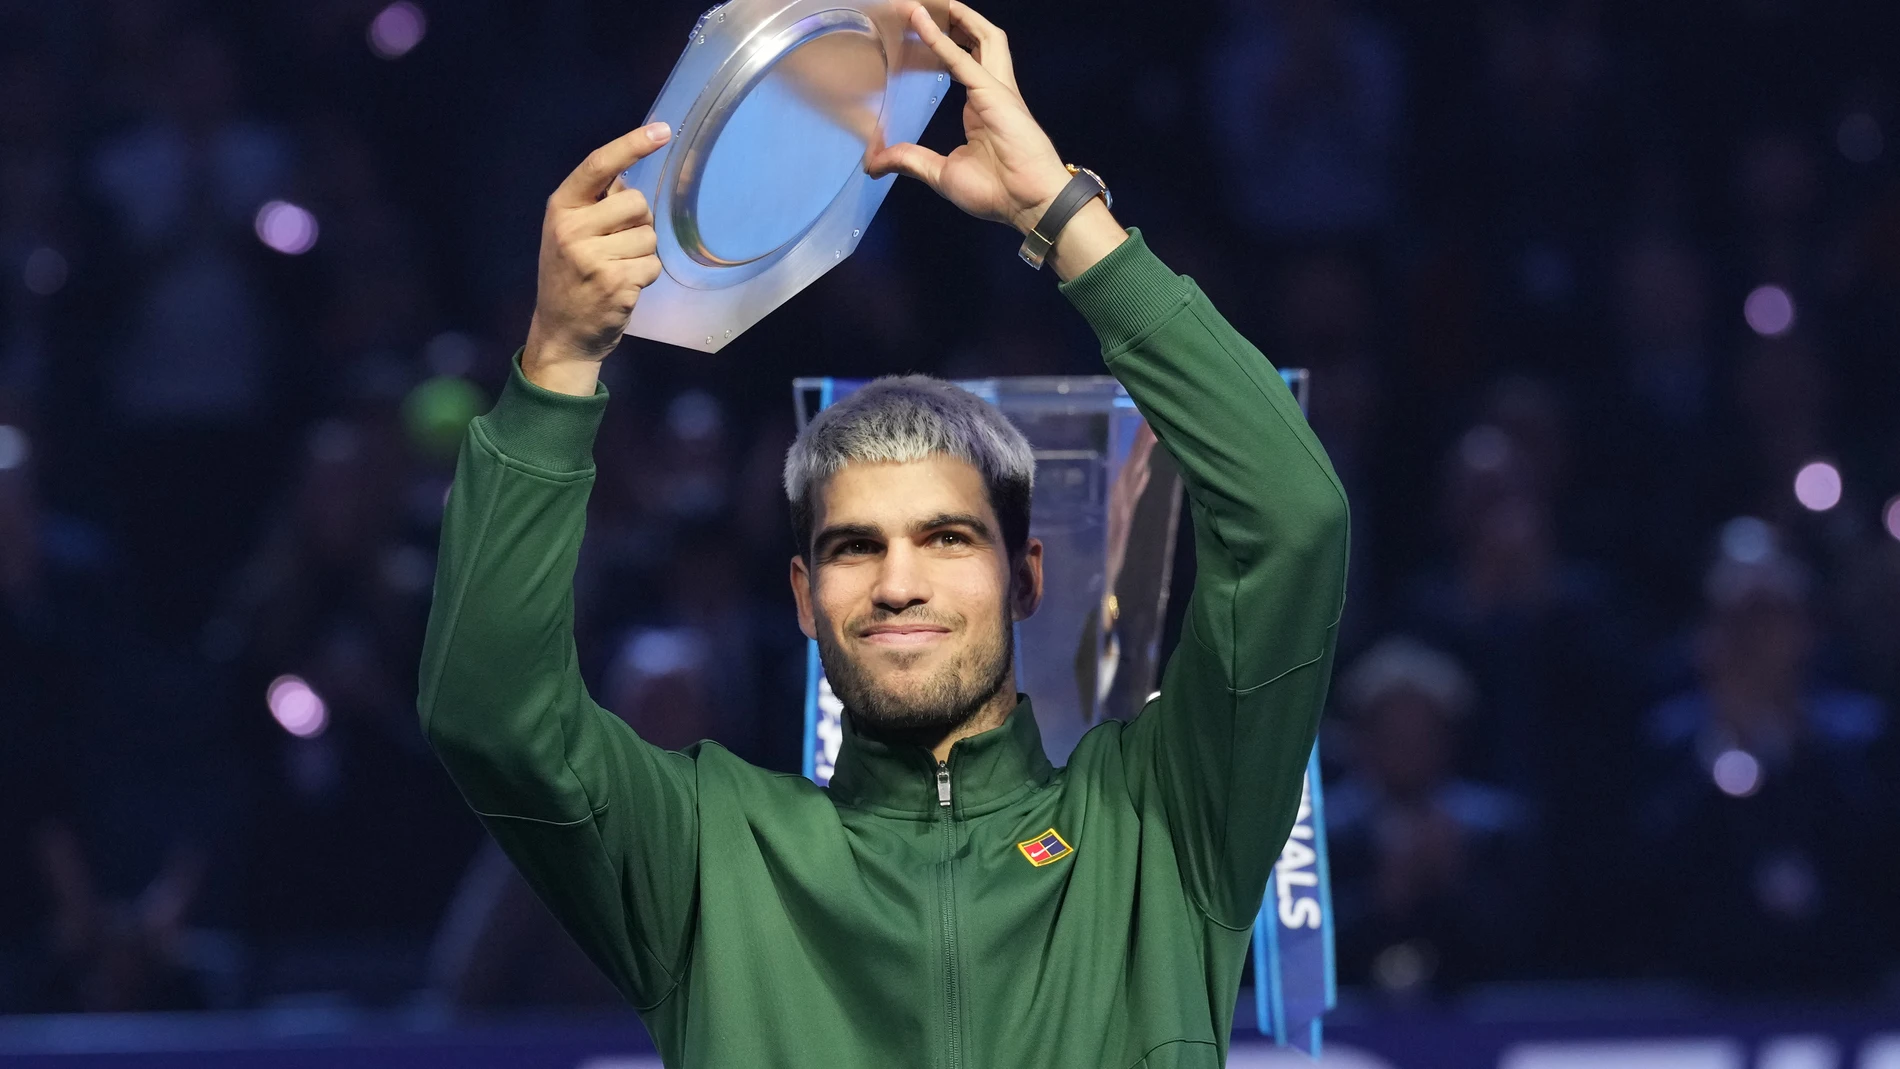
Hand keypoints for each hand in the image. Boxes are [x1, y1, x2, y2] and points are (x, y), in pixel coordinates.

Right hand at [523, 123, 671, 394]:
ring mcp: (592, 257)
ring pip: (649, 236)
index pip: (599, 166)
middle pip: (636, 202)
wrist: (561, 333)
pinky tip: (623, 288)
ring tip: (617, 269)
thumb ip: (595, 205)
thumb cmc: (571, 277)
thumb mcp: (569, 233)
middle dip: (638, 223)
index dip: (632, 145)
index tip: (663, 131)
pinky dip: (646, 276)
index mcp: (561, 208)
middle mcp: (572, 228)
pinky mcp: (615, 283)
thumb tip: (632, 174)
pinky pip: (653, 265)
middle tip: (617, 247)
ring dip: (643, 254)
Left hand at [864, 2, 1071, 233]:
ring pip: (982, 37)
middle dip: (955, 22)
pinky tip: (921, 21)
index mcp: (980, 108)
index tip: (919, 33)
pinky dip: (940, 39)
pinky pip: (962, 59)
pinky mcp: (994, 93)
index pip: (961, 64)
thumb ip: (909, 160)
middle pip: (977, 42)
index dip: (942, 46)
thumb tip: (873, 163)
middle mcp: (990, 91)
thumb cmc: (996, 191)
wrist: (1028, 204)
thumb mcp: (941, 173)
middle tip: (925, 8)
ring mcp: (996, 89)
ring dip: (958, 17)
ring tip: (929, 3)